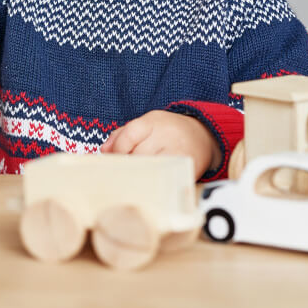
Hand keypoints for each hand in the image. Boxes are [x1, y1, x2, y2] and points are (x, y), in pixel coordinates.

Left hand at [99, 110, 217, 180]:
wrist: (203, 135)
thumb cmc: (167, 132)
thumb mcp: (146, 125)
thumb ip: (122, 135)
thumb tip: (103, 150)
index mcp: (153, 121)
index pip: (129, 136)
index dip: (118, 151)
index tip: (114, 161)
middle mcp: (167, 134)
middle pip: (138, 155)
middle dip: (128, 167)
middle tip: (122, 176)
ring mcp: (179, 151)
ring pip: (151, 169)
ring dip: (140, 177)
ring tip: (135, 182)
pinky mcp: (188, 168)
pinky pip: (165, 178)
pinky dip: (155, 183)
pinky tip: (150, 187)